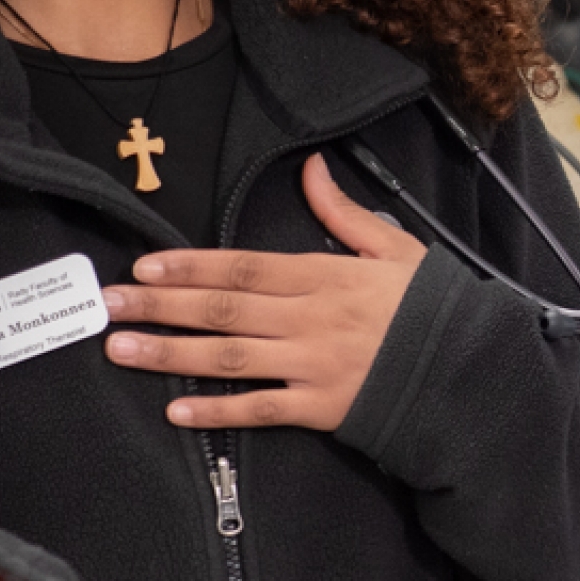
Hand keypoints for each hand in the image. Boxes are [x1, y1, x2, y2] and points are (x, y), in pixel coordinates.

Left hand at [101, 153, 424, 432]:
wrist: (470, 367)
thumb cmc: (431, 305)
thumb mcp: (395, 246)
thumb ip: (344, 213)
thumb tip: (311, 169)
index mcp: (327, 275)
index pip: (245, 267)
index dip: (192, 267)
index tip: (146, 268)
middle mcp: (313, 318)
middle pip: (224, 309)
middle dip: (161, 306)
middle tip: (109, 306)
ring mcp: (315, 364)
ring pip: (231, 357)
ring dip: (172, 353)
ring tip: (123, 349)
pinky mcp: (324, 408)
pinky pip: (262, 409)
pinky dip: (219, 410)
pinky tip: (178, 409)